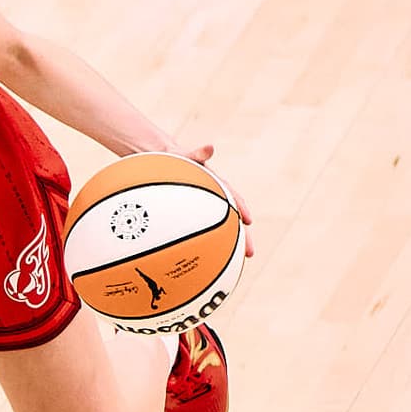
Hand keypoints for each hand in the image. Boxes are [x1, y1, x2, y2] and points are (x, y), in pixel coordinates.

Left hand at [175, 142, 253, 257]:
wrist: (159, 161)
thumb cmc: (174, 158)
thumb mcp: (184, 155)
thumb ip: (196, 153)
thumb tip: (210, 147)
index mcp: (214, 185)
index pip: (232, 197)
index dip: (242, 208)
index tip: (250, 221)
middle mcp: (211, 199)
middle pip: (230, 220)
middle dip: (242, 237)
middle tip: (251, 254)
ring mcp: (200, 208)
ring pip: (216, 229)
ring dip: (225, 245)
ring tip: (233, 264)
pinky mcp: (189, 216)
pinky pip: (196, 232)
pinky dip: (201, 246)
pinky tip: (196, 263)